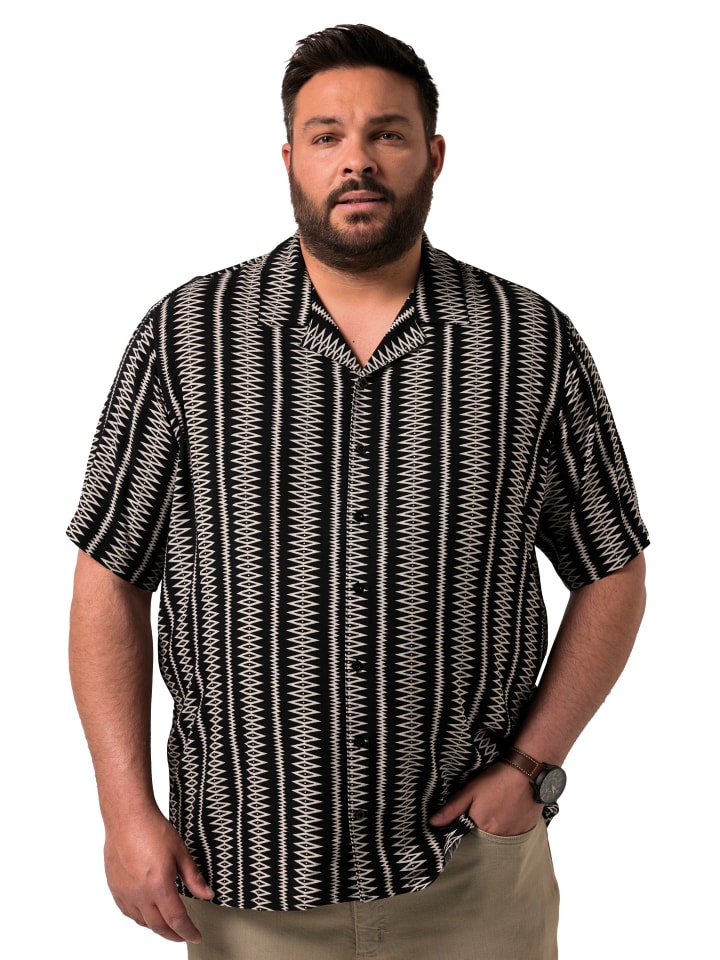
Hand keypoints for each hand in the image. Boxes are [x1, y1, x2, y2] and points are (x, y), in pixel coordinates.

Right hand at [104, 807, 213, 942]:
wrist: (127, 818)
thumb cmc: (153, 830)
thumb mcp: (181, 852)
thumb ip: (194, 878)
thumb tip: (207, 894)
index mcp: (159, 886)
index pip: (176, 920)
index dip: (188, 932)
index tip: (195, 935)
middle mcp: (140, 894)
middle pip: (159, 926)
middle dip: (174, 934)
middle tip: (184, 934)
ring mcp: (125, 893)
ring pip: (142, 922)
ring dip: (157, 927)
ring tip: (168, 925)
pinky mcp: (115, 888)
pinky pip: (128, 912)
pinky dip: (140, 918)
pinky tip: (147, 914)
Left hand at [429, 761, 542, 835]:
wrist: (528, 771)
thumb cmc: (497, 779)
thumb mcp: (470, 790)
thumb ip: (452, 809)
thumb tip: (433, 823)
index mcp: (482, 828)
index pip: (468, 839)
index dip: (465, 830)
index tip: (465, 821)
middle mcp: (499, 836)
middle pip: (485, 840)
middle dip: (481, 830)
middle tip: (485, 811)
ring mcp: (515, 834)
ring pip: (500, 838)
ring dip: (496, 829)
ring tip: (497, 810)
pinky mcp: (527, 829)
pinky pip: (514, 834)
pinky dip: (510, 826)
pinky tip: (509, 813)